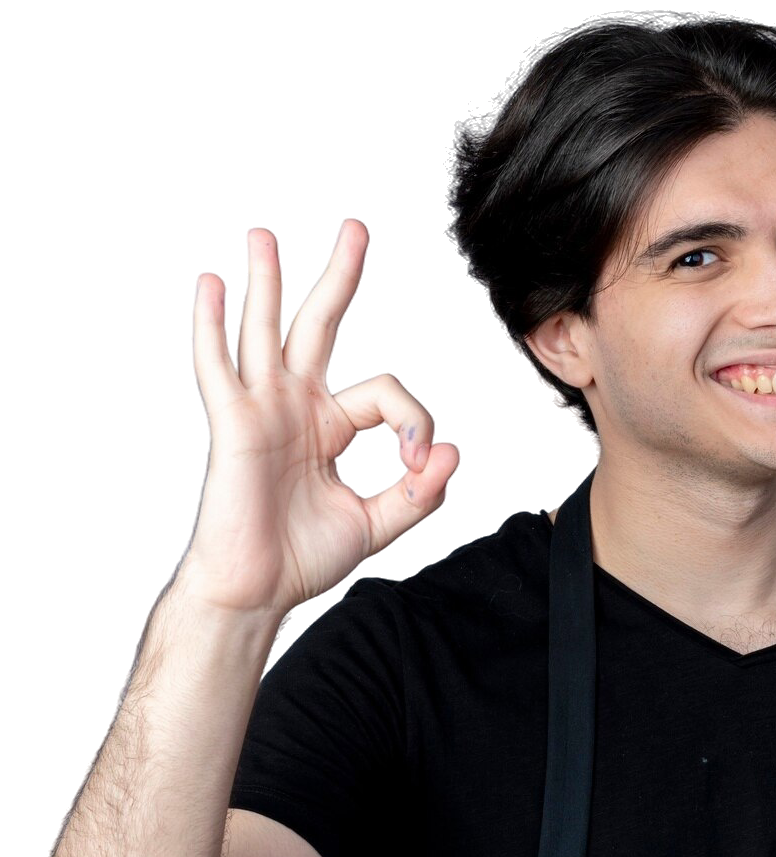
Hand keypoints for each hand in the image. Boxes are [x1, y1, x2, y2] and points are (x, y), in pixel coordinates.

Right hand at [183, 218, 458, 614]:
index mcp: (330, 426)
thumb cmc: (306, 559)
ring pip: (265, 332)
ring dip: (266, 282)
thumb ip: (418, 494)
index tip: (418, 465)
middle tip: (354, 229)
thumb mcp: (377, 523)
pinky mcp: (233, 425)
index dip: (412, 421)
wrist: (259, 591)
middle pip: (320, 327)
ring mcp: (262, 411)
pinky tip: (208, 285)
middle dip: (339, 277)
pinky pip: (218, 368)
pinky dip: (210, 327)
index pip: (384, 393)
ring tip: (262, 236)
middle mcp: (296, 408)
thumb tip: (451, 452)